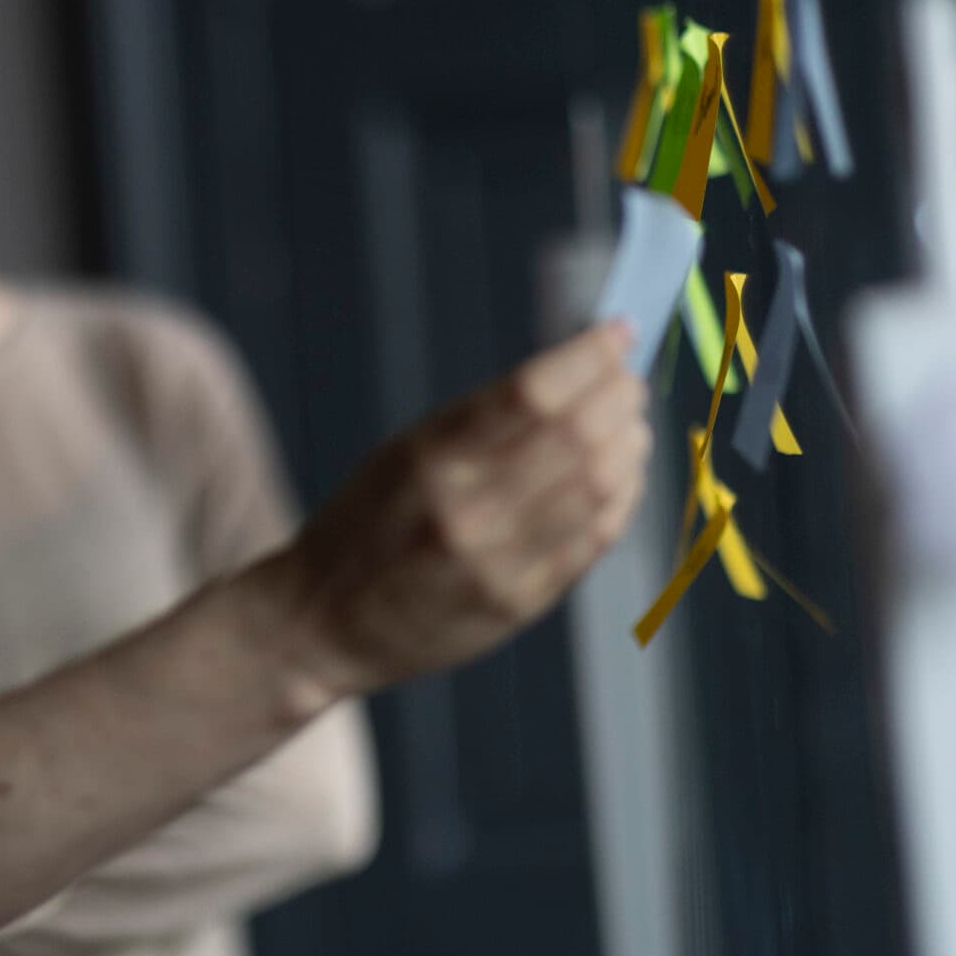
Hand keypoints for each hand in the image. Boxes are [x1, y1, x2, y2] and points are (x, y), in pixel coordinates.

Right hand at [257, 320, 651, 702]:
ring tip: (632, 426)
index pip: (533, 393)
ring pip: (599, 488)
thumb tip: (577, 372)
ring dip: (629, 446)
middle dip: (618, 397)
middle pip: (578, 437)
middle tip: (629, 381)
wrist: (323, 622)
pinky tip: (623, 476)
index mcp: (429, 458)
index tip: (618, 332)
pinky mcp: (521, 603)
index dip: (589, 356)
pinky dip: (622, 498)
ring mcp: (498, 563)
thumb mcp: (404, 454)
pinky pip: (594, 539)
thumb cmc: (366, 525)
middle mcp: (465, 511)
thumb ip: (483, 421)